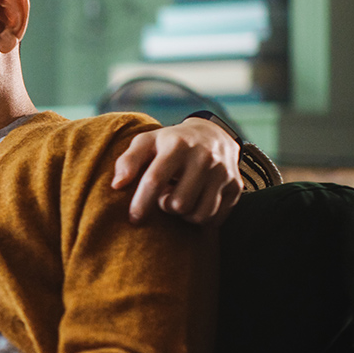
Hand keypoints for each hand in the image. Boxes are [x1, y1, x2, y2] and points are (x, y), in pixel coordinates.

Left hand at [113, 117, 242, 225]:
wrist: (213, 135)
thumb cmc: (171, 143)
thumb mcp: (146, 142)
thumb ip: (128, 161)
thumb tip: (117, 185)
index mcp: (177, 145)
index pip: (155, 180)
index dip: (141, 203)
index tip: (134, 218)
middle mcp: (204, 158)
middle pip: (178, 204)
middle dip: (165, 206)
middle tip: (164, 196)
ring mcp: (223, 173)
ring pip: (199, 215)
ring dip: (184, 214)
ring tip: (179, 198)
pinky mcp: (236, 187)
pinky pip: (215, 218)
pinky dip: (201, 217)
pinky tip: (195, 202)